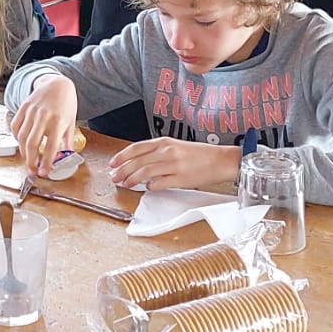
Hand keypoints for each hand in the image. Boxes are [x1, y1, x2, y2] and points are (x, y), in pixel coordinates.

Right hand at [10, 77, 77, 174]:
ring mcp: (31, 112)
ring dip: (23, 152)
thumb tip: (66, 157)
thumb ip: (67, 140)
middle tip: (33, 171)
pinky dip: (16, 138)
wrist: (57, 83)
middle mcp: (43, 117)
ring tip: (27, 160)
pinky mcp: (23, 108)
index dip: (46, 162)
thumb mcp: (71, 122)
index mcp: (58, 122)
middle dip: (30, 161)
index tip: (43, 173)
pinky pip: (15, 126)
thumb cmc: (66, 103)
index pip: (50, 147)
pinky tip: (21, 144)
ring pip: (21, 137)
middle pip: (31, 144)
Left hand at [109, 138, 239, 191]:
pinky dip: (150, 187)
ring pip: (145, 173)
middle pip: (137, 162)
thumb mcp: (176, 146)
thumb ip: (158, 152)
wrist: (220, 160)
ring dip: (132, 180)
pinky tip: (147, 188)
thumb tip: (139, 162)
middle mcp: (167, 152)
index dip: (121, 156)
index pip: (136, 148)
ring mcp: (173, 165)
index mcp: (164, 142)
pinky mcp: (180, 179)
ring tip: (126, 184)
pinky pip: (159, 184)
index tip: (112, 163)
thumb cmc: (199, 154)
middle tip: (114, 177)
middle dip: (122, 170)